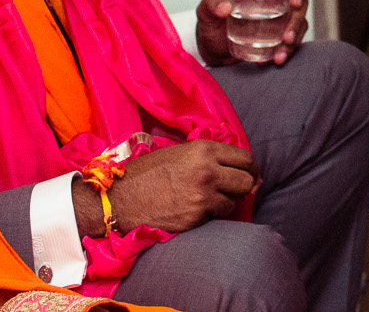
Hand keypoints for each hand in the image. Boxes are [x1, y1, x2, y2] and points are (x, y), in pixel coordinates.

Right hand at [74, 139, 257, 235]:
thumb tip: (244, 170)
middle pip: (246, 181)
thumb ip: (210, 157)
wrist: (119, 200)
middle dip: (244, 186)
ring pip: (234, 201)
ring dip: (226, 202)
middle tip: (235, 189)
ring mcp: (203, 196)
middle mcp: (207, 171)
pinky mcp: (195, 217)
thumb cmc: (147, 173)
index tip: (249, 174)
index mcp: (204, 150)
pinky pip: (216, 216)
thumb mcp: (179, 153)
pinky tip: (194, 209)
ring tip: (208, 199)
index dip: (250, 168)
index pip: (245, 158)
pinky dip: (210, 215)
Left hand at [195, 0, 308, 66]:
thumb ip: (211, 2)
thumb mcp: (205, 10)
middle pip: (300, 4)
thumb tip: (225, 7)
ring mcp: (280, 20)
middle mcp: (276, 2)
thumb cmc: (210, 25)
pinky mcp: (280, 37)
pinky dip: (287, 51)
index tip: (295, 3)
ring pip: (299, 24)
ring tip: (279, 55)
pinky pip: (292, 41)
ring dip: (294, 39)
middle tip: (286, 38)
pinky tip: (274, 60)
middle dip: (296, 22)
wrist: (211, 51)